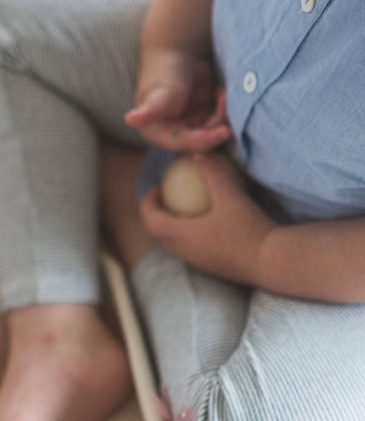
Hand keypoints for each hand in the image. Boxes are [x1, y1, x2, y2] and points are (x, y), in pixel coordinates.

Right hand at [124, 47, 231, 152]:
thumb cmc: (164, 72)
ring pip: (214, 132)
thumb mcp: (161, 92)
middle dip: (218, 126)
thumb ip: (150, 110)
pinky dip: (226, 109)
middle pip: (202, 142)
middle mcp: (175, 134)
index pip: (185, 143)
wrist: (177, 54)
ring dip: (223, 115)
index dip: (205, 141)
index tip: (225, 131)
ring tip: (221, 92)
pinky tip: (221, 93)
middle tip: (223, 99)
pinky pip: (222, 122)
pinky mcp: (205, 118)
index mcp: (158, 133)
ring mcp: (191, 127)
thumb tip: (130, 119)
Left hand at [140, 152, 273, 282]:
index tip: (156, 189)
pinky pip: (193, 251)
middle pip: (159, 234)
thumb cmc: (248, 229)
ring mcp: (199, 262)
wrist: (273, 262)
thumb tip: (197, 152)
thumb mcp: (229, 195)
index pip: (150, 219)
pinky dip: (191, 237)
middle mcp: (184, 252)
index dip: (147, 203)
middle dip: (157, 216)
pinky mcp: (214, 268)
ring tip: (186, 210)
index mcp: (180, 235)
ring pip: (176, 245)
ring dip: (174, 227)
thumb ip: (213, 172)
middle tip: (167, 199)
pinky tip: (211, 225)